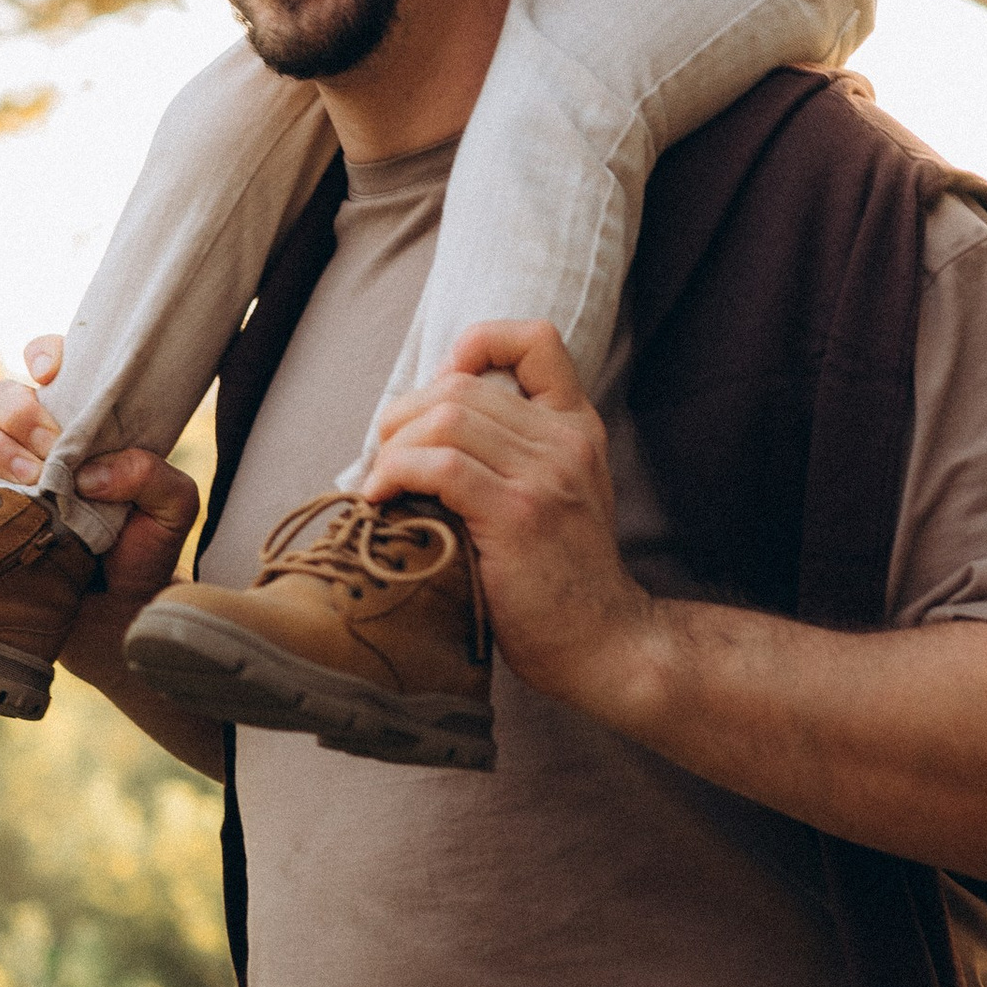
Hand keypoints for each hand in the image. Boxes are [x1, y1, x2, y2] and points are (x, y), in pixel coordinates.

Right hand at [0, 335, 197, 606]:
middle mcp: (35, 439)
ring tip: (26, 484)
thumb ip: (152, 475)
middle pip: (7, 396)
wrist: (111, 616)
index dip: (47, 356)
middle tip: (51, 456)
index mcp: (82, 423)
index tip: (52, 377)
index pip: (58, 365)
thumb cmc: (142, 553)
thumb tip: (92, 472)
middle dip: (25, 417)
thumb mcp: (172, 508)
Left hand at [363, 322, 655, 724]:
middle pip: (462, 385)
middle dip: (405, 413)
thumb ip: (515, 453)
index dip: (478, 343)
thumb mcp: (558, 496)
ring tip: (382, 481)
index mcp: (576, 427)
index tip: (440, 389)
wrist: (606, 645)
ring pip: (446, 418)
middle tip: (386, 456)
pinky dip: (396, 473)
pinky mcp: (519, 515)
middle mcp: (566, 441)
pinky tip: (381, 499)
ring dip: (394, 446)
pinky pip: (440, 466)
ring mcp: (546, 475)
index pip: (536, 340)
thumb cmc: (563, 580)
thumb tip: (424, 426)